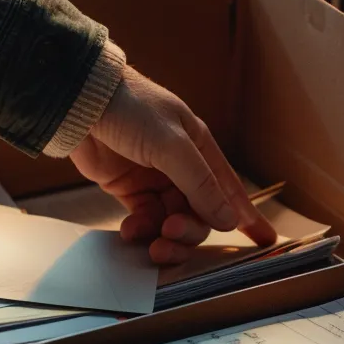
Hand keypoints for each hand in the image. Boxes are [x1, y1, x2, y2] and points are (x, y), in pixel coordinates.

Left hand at [71, 66, 276, 263]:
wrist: (79, 101)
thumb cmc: (129, 108)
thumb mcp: (172, 145)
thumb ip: (200, 184)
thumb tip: (227, 219)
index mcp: (199, 147)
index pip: (230, 188)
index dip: (247, 216)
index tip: (264, 241)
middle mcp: (180, 165)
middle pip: (199, 212)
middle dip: (190, 229)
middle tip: (172, 233)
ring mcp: (153, 178)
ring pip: (172, 220)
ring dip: (165, 235)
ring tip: (152, 242)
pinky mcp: (127, 188)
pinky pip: (145, 219)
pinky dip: (142, 230)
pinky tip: (132, 231)